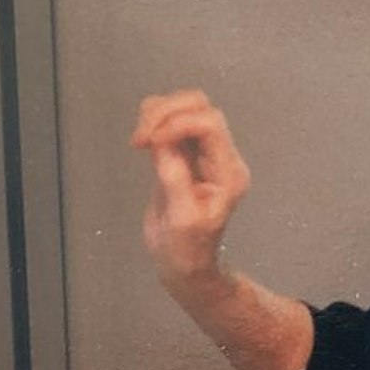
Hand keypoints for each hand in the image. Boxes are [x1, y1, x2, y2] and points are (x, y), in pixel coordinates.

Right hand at [130, 89, 250, 293]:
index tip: (152, 143)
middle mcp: (220, 158)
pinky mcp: (184, 155)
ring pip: (186, 109)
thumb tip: (165, 145)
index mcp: (228, 173)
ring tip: (140, 140)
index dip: (178, 124)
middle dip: (166, 113)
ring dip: (158, 114)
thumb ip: (176, 180)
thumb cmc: (188, 249)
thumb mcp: (182, 219)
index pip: (210, 125)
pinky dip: (153, 122)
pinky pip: (171, 124)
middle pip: (200, 107)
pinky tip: (143, 142)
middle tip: (141, 138)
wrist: (185, 262)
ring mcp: (203, 155)